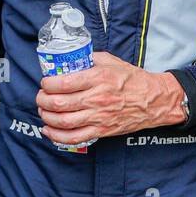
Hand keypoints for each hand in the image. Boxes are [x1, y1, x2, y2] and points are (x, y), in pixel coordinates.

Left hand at [36, 51, 185, 145]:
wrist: (154, 100)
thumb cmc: (134, 80)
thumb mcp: (112, 62)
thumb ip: (91, 59)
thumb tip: (72, 58)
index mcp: (99, 78)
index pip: (64, 83)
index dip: (48, 84)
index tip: (45, 82)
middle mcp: (97, 98)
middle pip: (59, 103)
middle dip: (43, 100)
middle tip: (41, 96)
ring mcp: (99, 117)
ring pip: (63, 122)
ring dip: (47, 117)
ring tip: (43, 111)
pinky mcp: (101, 130)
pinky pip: (74, 138)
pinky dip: (57, 136)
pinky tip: (49, 130)